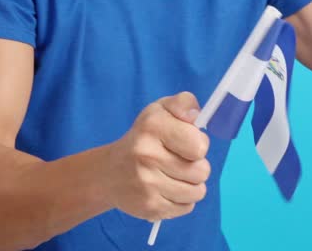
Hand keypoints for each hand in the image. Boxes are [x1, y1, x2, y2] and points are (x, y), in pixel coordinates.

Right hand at [105, 91, 210, 221]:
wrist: (109, 173)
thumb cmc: (144, 138)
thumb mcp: (161, 110)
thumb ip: (184, 104)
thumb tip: (196, 116)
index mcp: (152, 126)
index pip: (199, 146)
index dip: (199, 145)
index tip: (187, 143)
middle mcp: (147, 155)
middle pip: (202, 171)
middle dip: (197, 166)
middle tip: (180, 161)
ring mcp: (147, 184)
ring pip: (197, 192)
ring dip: (192, 185)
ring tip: (175, 176)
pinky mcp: (149, 207)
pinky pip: (187, 208)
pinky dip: (182, 200)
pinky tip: (167, 190)